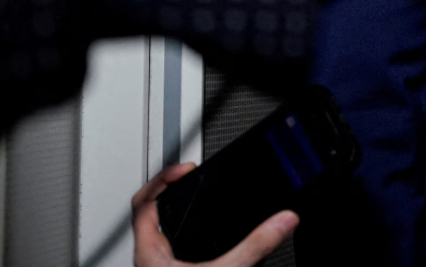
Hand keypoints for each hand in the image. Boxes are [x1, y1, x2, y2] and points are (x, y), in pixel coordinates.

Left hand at [132, 163, 296, 266]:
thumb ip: (255, 247)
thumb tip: (282, 222)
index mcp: (150, 252)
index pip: (143, 202)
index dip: (163, 178)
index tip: (186, 168)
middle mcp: (149, 261)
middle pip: (150, 213)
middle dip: (172, 191)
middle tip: (190, 178)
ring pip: (159, 234)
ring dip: (176, 215)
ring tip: (194, 200)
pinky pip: (171, 252)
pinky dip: (186, 237)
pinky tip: (204, 241)